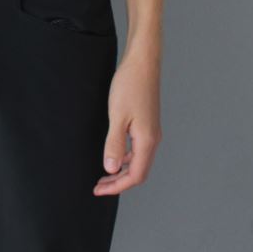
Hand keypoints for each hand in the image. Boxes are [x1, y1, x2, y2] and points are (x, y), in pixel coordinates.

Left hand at [93, 43, 162, 195]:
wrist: (142, 62)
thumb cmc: (129, 86)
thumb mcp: (117, 116)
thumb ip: (114, 144)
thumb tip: (111, 169)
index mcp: (147, 140)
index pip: (135, 175)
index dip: (117, 186)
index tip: (99, 189)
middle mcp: (153, 139)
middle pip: (139, 171)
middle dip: (119, 181)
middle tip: (99, 186)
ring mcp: (152, 131)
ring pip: (139, 160)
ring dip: (122, 170)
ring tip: (104, 174)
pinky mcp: (147, 123)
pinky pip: (138, 149)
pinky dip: (126, 157)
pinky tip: (115, 154)